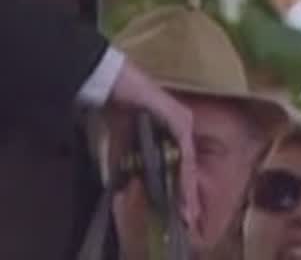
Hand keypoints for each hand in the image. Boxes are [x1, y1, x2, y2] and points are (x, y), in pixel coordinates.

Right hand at [106, 59, 199, 231]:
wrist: (111, 82)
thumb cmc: (116, 109)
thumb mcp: (121, 145)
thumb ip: (126, 167)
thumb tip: (123, 192)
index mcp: (169, 130)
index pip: (177, 164)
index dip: (178, 189)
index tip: (178, 212)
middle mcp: (180, 125)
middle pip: (186, 165)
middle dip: (186, 194)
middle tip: (188, 218)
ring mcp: (183, 121)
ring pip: (189, 161)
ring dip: (188, 187)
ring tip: (188, 211)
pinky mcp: (180, 119)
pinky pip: (185, 151)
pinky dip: (185, 172)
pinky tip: (184, 189)